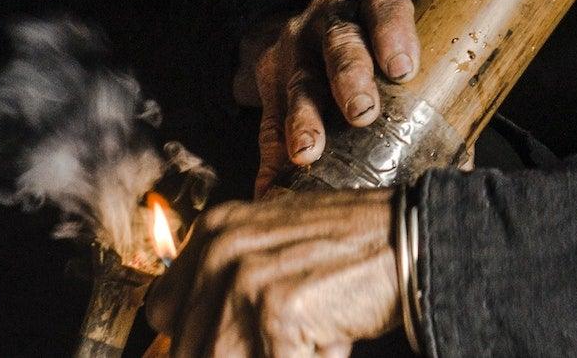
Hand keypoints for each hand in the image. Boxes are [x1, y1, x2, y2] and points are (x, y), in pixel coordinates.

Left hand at [143, 189, 398, 357]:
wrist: (412, 239)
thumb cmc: (350, 252)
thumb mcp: (274, 251)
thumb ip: (226, 287)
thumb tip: (185, 343)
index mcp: (213, 232)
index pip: (164, 315)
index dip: (196, 341)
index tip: (241, 341)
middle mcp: (221, 250)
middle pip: (191, 347)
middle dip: (239, 351)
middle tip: (286, 338)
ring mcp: (246, 278)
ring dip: (270, 353)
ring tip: (307, 338)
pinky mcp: (277, 310)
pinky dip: (307, 357)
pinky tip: (327, 343)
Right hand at [242, 0, 419, 195]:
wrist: (310, 33)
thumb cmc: (378, 49)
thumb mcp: (399, 46)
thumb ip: (432, 90)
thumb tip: (462, 163)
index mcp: (371, 5)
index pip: (384, 6)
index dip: (394, 33)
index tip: (403, 69)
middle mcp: (329, 19)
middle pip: (340, 44)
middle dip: (351, 78)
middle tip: (362, 113)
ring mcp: (294, 47)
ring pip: (300, 81)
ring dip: (304, 119)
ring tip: (309, 151)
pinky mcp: (268, 82)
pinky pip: (269, 121)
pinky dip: (271, 157)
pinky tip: (272, 186)